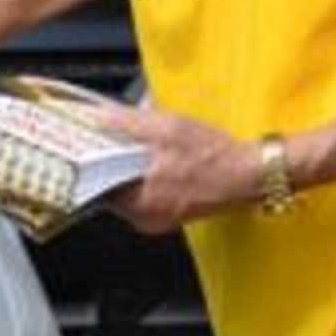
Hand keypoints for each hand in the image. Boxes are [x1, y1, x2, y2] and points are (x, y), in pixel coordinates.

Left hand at [96, 102, 263, 233]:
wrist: (250, 174)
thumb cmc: (214, 155)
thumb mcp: (167, 127)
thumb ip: (128, 122)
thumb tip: (98, 117)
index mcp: (139, 200)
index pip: (96, 182)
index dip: (89, 158)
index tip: (84, 141)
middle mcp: (145, 217)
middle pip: (110, 186)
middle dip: (110, 161)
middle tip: (114, 138)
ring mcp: (157, 219)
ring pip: (128, 190)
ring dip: (129, 168)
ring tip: (142, 148)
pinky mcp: (169, 215)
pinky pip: (145, 194)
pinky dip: (146, 177)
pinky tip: (159, 160)